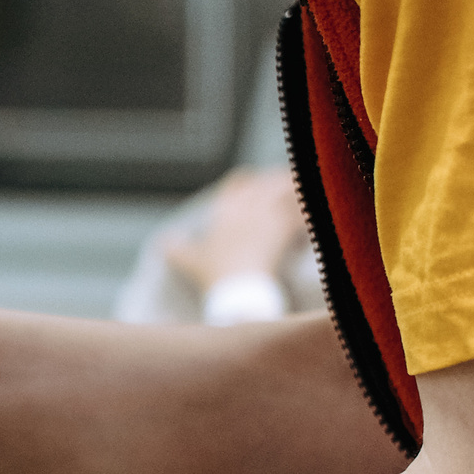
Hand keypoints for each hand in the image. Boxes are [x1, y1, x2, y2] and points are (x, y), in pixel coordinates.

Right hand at [163, 168, 302, 292]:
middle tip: (290, 188)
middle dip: (280, 182)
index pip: (238, 182)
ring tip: (306, 198)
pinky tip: (312, 221)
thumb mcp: (189, 261)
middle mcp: (246, 208)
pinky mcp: (282, 229)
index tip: (258, 183)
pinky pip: (300, 214)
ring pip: (286, 191)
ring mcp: (265, 217)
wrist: (234, 292)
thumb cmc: (213, 276)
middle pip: (267, 181)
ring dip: (296, 192)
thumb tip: (161, 241)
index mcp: (225, 211)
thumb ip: (176, 248)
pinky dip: (307, 215)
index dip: (250, 180)